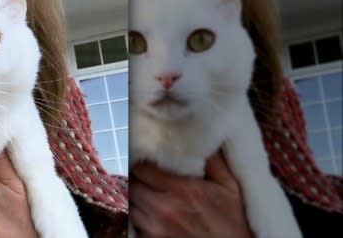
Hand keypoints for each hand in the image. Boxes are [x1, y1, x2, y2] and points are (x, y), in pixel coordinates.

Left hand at [130, 151, 252, 237]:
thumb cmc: (232, 221)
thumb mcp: (230, 186)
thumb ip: (214, 160)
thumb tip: (201, 136)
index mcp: (183, 190)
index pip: (143, 168)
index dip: (141, 162)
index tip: (145, 159)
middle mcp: (165, 208)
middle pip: (132, 184)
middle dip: (135, 178)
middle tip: (141, 174)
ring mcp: (155, 227)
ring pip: (130, 203)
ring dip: (134, 195)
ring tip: (143, 191)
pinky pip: (133, 223)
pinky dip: (136, 215)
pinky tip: (145, 210)